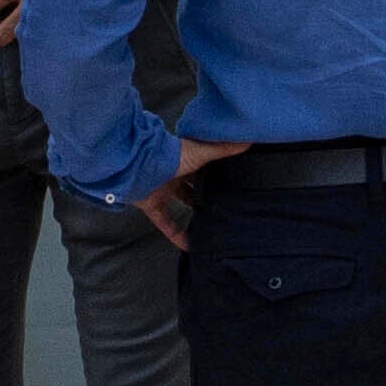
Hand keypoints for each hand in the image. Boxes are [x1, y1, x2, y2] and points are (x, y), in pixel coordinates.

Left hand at [138, 132, 243, 248]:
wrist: (137, 165)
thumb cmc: (169, 155)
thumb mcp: (200, 152)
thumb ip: (222, 149)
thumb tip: (247, 140)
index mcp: (186, 160)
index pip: (204, 167)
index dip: (216, 173)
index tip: (232, 181)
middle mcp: (174, 174)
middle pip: (193, 186)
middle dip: (206, 195)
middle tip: (225, 206)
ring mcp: (162, 190)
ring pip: (180, 204)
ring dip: (193, 215)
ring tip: (211, 225)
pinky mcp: (152, 205)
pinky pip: (166, 223)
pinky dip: (176, 235)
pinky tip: (189, 246)